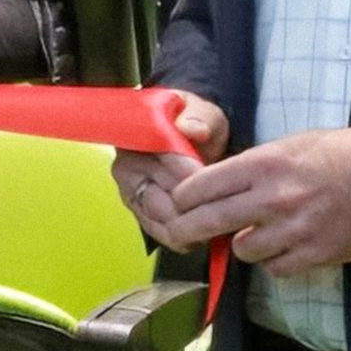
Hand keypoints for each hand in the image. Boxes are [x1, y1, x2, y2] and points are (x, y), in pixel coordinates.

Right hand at [112, 93, 229, 248]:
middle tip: (224, 208)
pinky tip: (204, 234)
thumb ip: (200, 117)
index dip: (189, 171)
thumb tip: (194, 129)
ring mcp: (129, 192)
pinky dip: (182, 238)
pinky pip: (158, 232)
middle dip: (193, 205)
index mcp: (136, 135)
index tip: (214, 178)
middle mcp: (126, 166)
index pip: (160, 160)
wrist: (187, 139)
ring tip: (218, 223)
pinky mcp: (138, 213)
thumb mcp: (203, 112)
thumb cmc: (194, 125)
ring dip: (189, 226)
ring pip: (159, 219)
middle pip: (159, 197)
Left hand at [165, 127, 350, 274]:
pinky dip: (272, 261)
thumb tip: (217, 184)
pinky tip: (280, 248)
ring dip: (242, 244)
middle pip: (211, 220)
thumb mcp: (290, 145)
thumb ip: (253, 165)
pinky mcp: (314, 254)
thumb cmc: (340, 155)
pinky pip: (274, 268)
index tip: (177, 202)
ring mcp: (294, 229)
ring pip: (242, 249)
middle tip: (179, 234)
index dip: (183, 197)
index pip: (204, 184)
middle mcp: (274, 197)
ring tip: (252, 234)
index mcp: (265, 163)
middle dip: (187, 229)